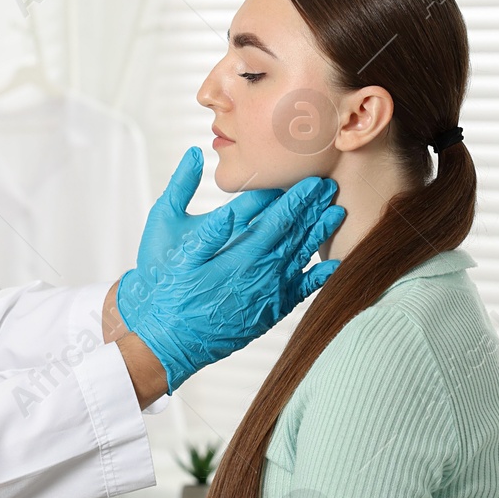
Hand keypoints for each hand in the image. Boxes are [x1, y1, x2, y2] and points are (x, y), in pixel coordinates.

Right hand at [117, 176, 343, 390]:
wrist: (165, 339)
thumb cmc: (162, 284)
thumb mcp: (163, 232)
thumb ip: (183, 193)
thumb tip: (197, 158)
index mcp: (237, 252)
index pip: (275, 216)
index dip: (295, 195)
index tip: (311, 177)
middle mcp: (258, 273)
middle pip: (294, 234)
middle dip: (312, 208)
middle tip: (329, 185)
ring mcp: (265, 295)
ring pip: (300, 258)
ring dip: (318, 234)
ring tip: (336, 212)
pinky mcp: (265, 314)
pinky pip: (298, 293)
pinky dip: (317, 278)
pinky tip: (331, 265)